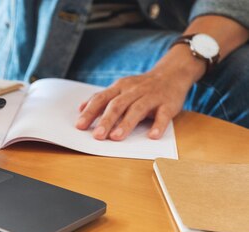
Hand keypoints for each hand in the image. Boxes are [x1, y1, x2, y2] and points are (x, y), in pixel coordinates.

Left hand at [75, 56, 199, 140]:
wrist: (173, 73)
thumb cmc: (141, 86)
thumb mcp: (120, 88)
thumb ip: (102, 98)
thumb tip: (80, 108)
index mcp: (120, 87)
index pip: (101, 99)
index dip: (90, 112)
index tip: (79, 126)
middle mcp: (134, 90)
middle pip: (117, 105)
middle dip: (106, 120)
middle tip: (97, 136)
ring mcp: (151, 96)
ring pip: (137, 109)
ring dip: (126, 123)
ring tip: (116, 137)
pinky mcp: (168, 104)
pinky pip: (163, 115)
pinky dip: (158, 125)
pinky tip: (152, 136)